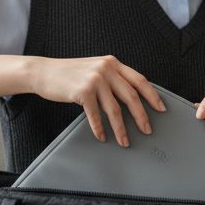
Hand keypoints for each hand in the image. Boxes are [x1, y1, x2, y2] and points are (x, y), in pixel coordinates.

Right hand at [30, 55, 165, 146]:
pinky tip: (102, 136)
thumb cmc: (69, 74)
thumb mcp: (95, 69)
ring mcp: (95, 79)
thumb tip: (130, 99)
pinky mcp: (83, 91)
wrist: (43, 72)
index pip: (139, 80)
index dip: (152, 95)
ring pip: (115, 109)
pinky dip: (99, 128)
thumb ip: (112, 78)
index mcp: (113, 63)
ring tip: (124, 141)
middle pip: (131, 96)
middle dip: (141, 116)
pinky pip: (96, 115)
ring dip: (121, 129)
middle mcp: (106, 68)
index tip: (161, 109)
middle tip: (147, 130)